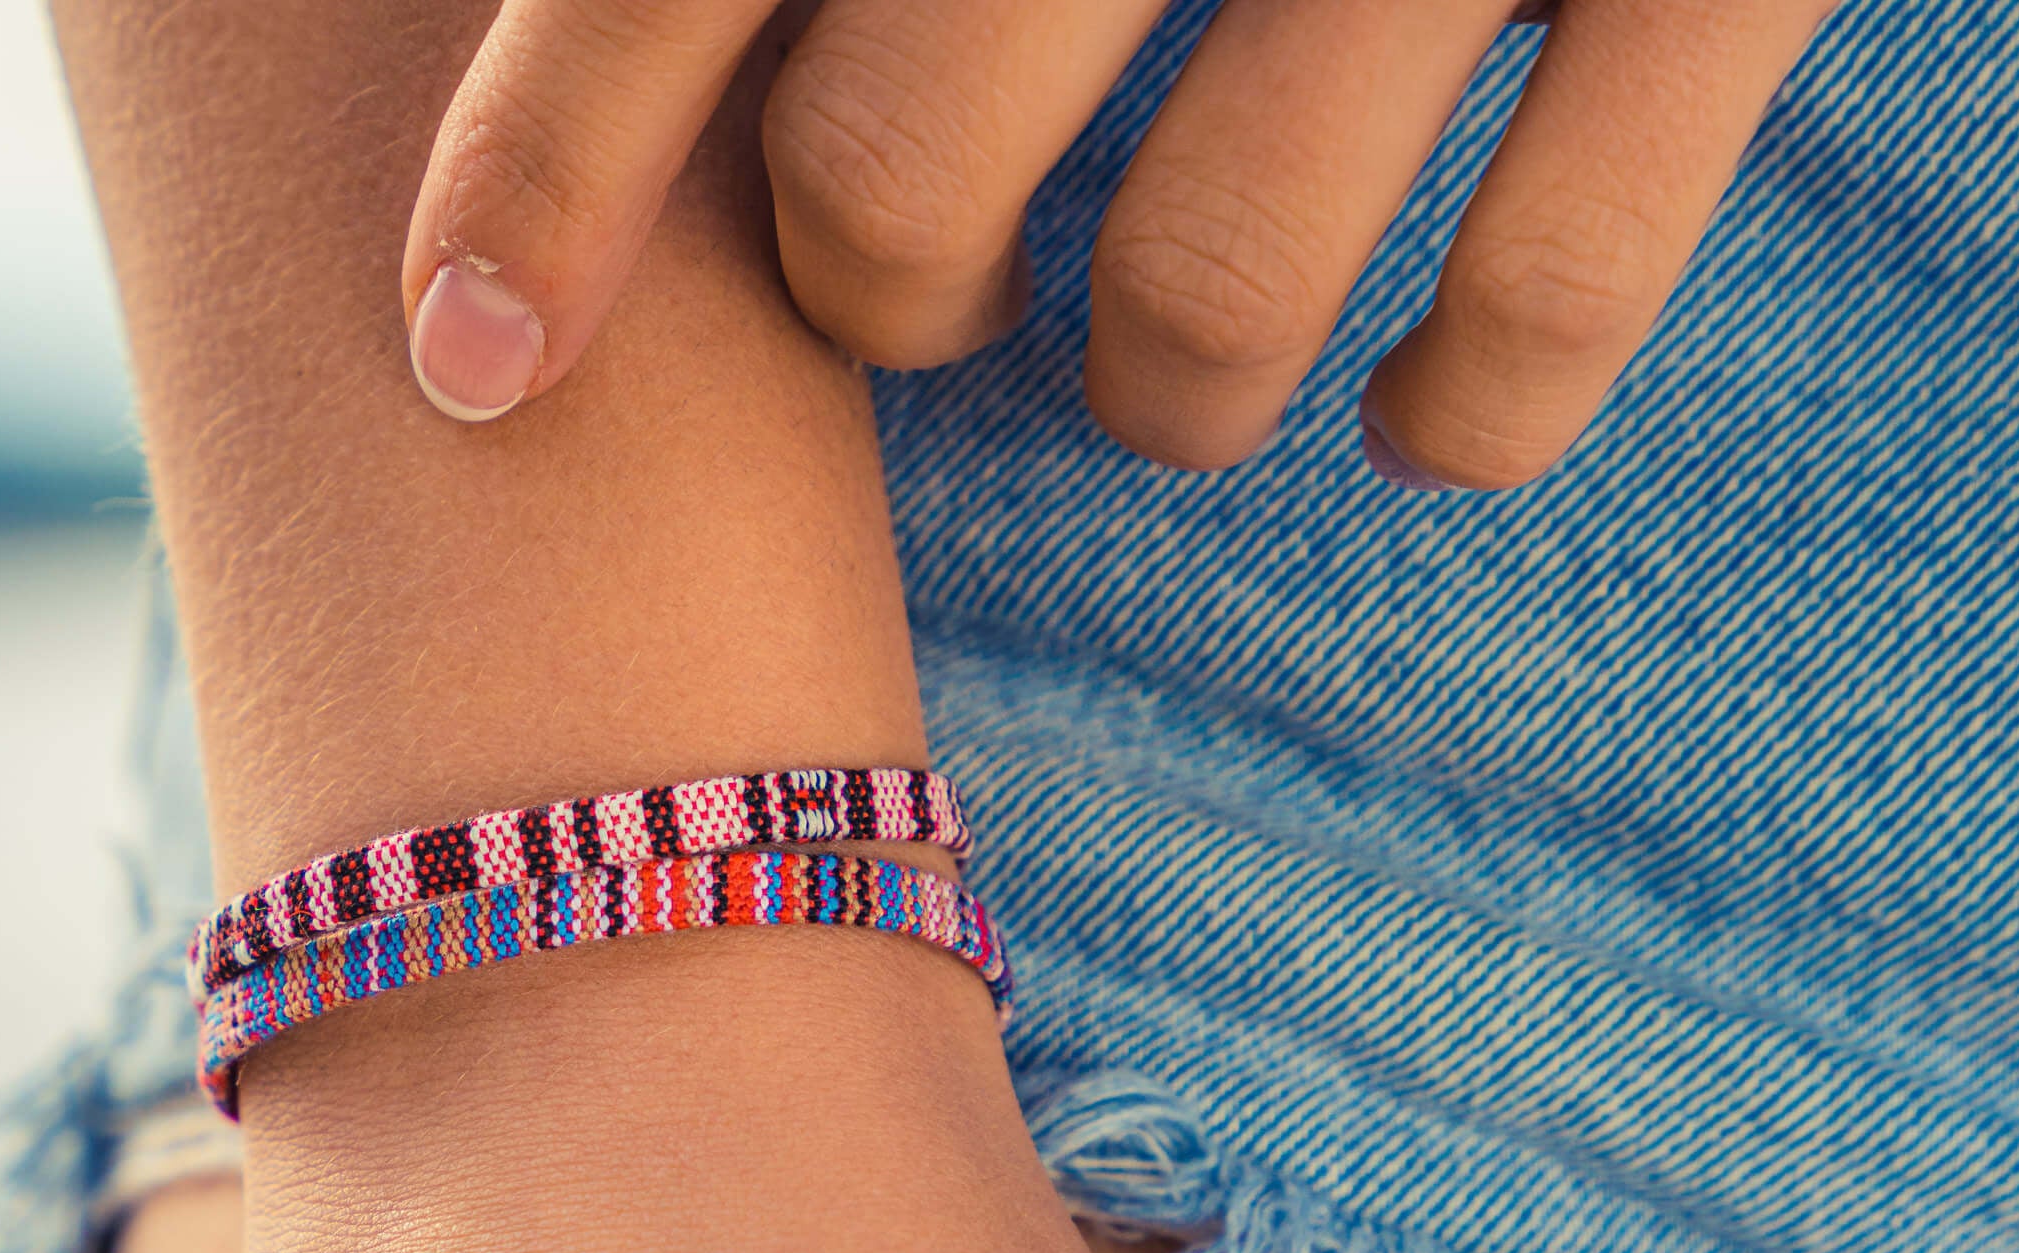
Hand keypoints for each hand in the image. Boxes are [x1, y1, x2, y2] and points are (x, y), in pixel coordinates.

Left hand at [400, 0, 1834, 487]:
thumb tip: (671, 64)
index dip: (546, 176)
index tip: (468, 362)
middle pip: (900, 174)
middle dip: (889, 297)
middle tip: (933, 287)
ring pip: (1207, 282)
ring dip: (1156, 391)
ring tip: (1159, 376)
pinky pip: (1550, 292)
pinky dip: (1459, 414)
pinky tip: (1409, 421)